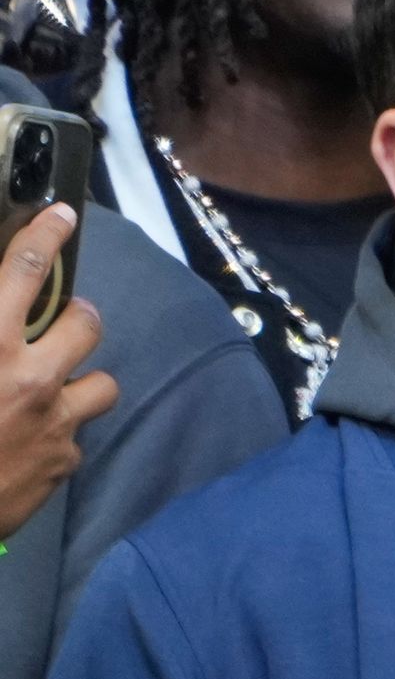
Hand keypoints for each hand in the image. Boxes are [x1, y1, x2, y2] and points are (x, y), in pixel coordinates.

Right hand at [0, 205, 113, 538]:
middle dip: (79, 317)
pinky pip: (77, 436)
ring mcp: (52, 421)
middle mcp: (28, 376)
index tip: (62, 216)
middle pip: (87, 324)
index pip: (22, 271)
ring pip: (101, 383)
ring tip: (54, 384)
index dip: (46, 236)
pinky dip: (59, 433)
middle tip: (62, 322)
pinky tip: (31, 439)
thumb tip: (0, 318)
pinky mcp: (62, 462)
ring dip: (81, 380)